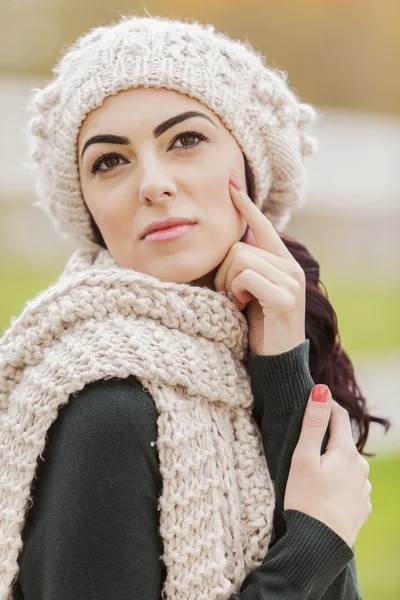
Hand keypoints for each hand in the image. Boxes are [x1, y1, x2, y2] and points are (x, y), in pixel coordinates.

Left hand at [213, 175, 306, 354]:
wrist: (276, 363)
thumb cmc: (258, 327)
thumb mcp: (251, 292)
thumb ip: (247, 267)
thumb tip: (231, 242)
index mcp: (283, 263)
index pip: (263, 227)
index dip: (246, 207)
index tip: (231, 185)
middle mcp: (291, 267)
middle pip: (239, 246)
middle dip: (223, 271)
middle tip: (229, 295)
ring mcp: (290, 281)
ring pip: (240, 259)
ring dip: (228, 283)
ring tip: (237, 302)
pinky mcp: (283, 297)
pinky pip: (245, 277)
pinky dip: (236, 291)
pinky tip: (242, 306)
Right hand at [284, 385, 371, 547]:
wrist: (318, 548)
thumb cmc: (305, 500)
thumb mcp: (303, 458)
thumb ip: (313, 423)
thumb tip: (322, 390)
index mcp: (346, 452)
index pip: (339, 417)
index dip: (326, 406)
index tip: (313, 402)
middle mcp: (361, 468)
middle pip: (343, 443)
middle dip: (326, 439)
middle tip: (304, 448)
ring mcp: (364, 489)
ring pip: (347, 465)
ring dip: (333, 464)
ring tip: (312, 475)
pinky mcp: (361, 507)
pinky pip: (350, 486)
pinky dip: (338, 484)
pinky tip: (324, 494)